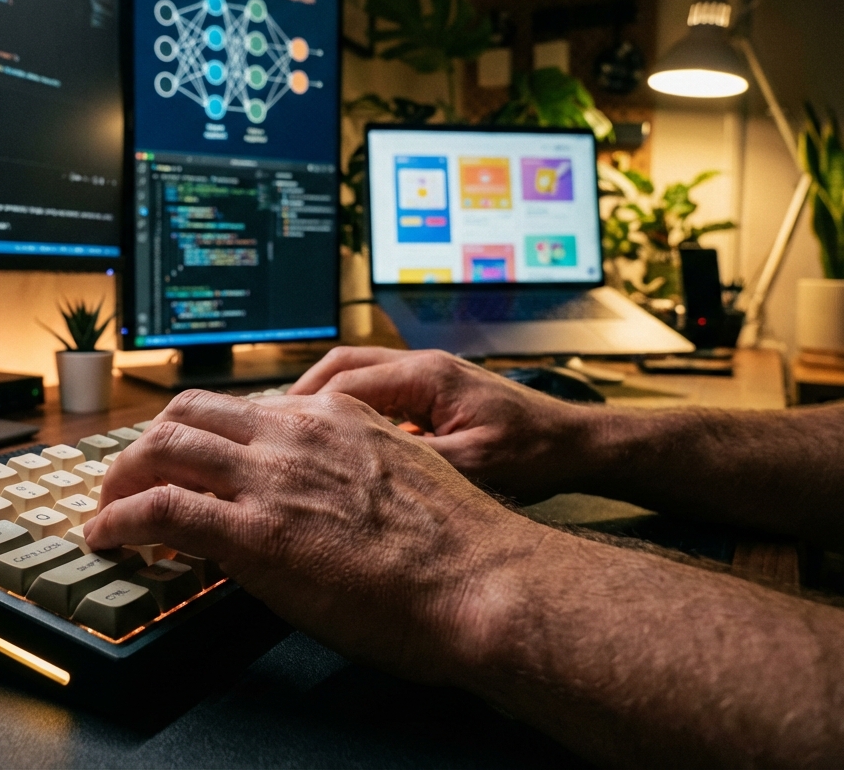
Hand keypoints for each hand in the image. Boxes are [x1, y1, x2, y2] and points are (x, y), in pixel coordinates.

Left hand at [85, 388, 537, 682]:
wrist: (481, 580)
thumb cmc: (457, 544)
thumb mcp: (402, 474)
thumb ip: (348, 466)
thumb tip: (315, 491)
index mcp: (332, 415)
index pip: (241, 408)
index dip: (201, 434)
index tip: (186, 459)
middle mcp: (294, 432)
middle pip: (189, 412)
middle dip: (149, 443)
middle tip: (131, 476)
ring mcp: (270, 478)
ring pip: (164, 446)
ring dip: (123, 477)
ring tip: (108, 507)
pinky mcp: (253, 532)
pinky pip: (161, 508)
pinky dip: (120, 519)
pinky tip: (106, 537)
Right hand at [287, 347, 599, 502]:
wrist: (576, 446)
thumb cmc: (535, 454)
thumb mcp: (472, 468)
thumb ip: (413, 466)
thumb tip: (354, 477)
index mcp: (426, 376)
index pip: (342, 382)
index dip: (300, 409)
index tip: (270, 434)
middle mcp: (421, 367)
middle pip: (339, 368)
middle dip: (298, 397)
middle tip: (267, 429)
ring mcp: (426, 378)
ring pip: (354, 378)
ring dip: (320, 404)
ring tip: (291, 437)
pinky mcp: (432, 395)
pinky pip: (375, 395)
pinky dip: (347, 415)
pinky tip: (337, 448)